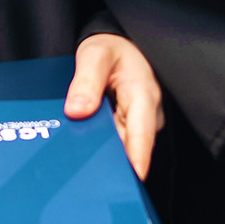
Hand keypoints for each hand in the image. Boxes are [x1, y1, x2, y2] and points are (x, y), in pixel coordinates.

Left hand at [70, 33, 163, 178]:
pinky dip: (102, 146)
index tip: (131, 177)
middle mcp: (147, 114)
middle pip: (131, 147)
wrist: (117, 46)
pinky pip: (117, 142)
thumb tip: (77, 111)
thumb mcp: (95, 55)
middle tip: (85, 177)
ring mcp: (140, 122)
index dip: (137, 159)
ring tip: (80, 164)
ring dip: (104, 155)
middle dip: (111, 161)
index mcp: (143, 95)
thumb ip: (86, 81)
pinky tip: (85, 150)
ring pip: (123, 147)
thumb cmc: (109, 49)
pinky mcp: (131, 127)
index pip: (141, 134)